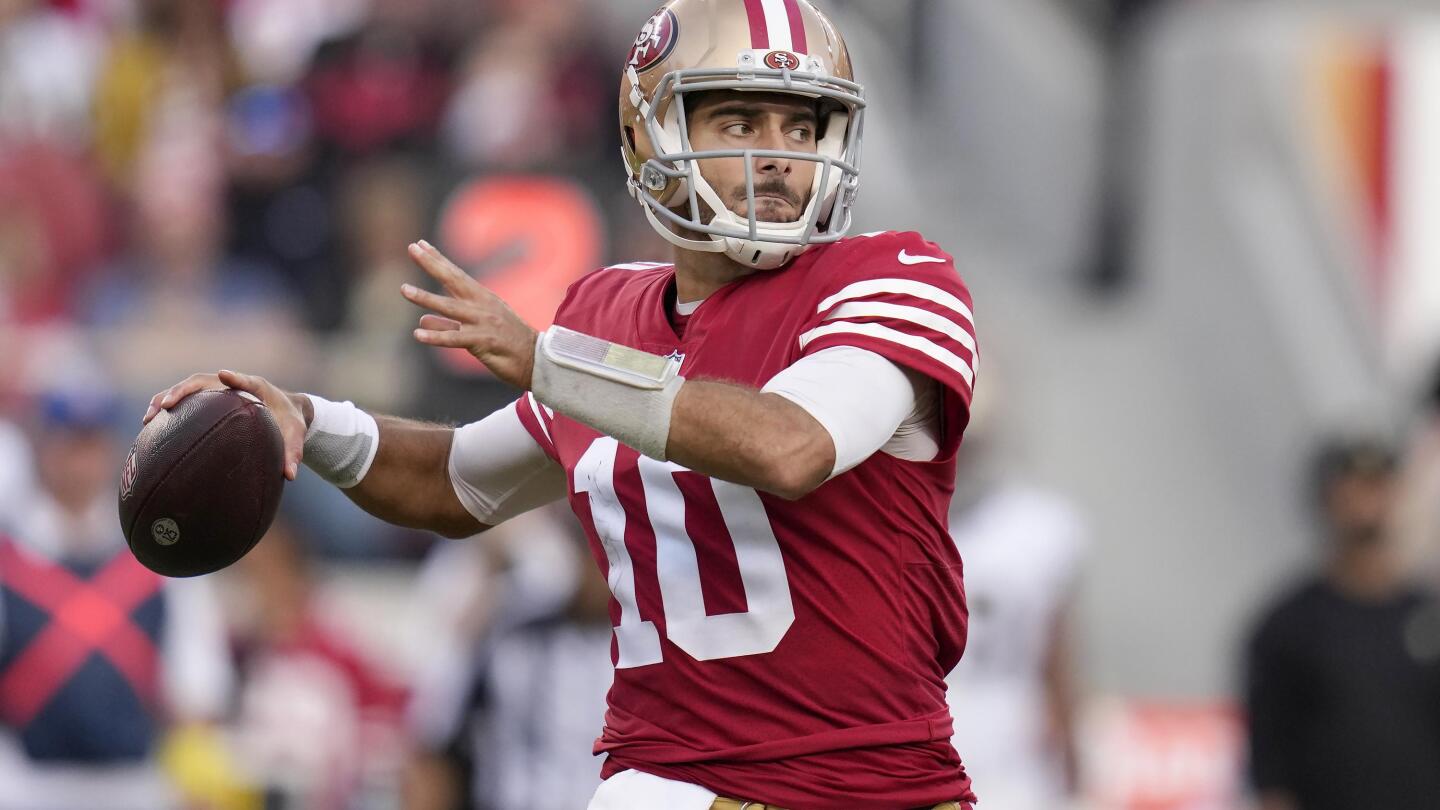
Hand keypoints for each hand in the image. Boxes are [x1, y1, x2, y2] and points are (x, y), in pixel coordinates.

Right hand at [142, 370, 309, 480]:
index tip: (223, 375)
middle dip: (183, 391)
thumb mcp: (295, 435)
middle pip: (202, 380)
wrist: (285, 410)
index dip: (235, 377)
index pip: (245, 379)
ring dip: (166, 398)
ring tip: (148, 418)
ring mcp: (217, 390)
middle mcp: (232, 384)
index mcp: (257, 388)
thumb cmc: (289, 422)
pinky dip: (166, 409)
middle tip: (166, 406)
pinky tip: (150, 428)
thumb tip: (289, 475)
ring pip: (187, 389)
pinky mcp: (208, 399)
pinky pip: (184, 401)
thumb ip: (293, 452)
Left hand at [401, 240, 538, 389]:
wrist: (539, 361)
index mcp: (483, 299)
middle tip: (412, 248)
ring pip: (450, 308)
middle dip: (431, 264)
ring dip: (426, 298)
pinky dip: (437, 337)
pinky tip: (418, 335)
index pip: (456, 275)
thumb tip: (421, 320)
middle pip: (453, 281)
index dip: (438, 259)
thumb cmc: (510, 345)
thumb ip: (447, 325)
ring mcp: (484, 323)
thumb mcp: (477, 330)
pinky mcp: (485, 342)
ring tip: (404, 290)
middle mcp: (482, 306)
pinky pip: (456, 339)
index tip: (420, 244)